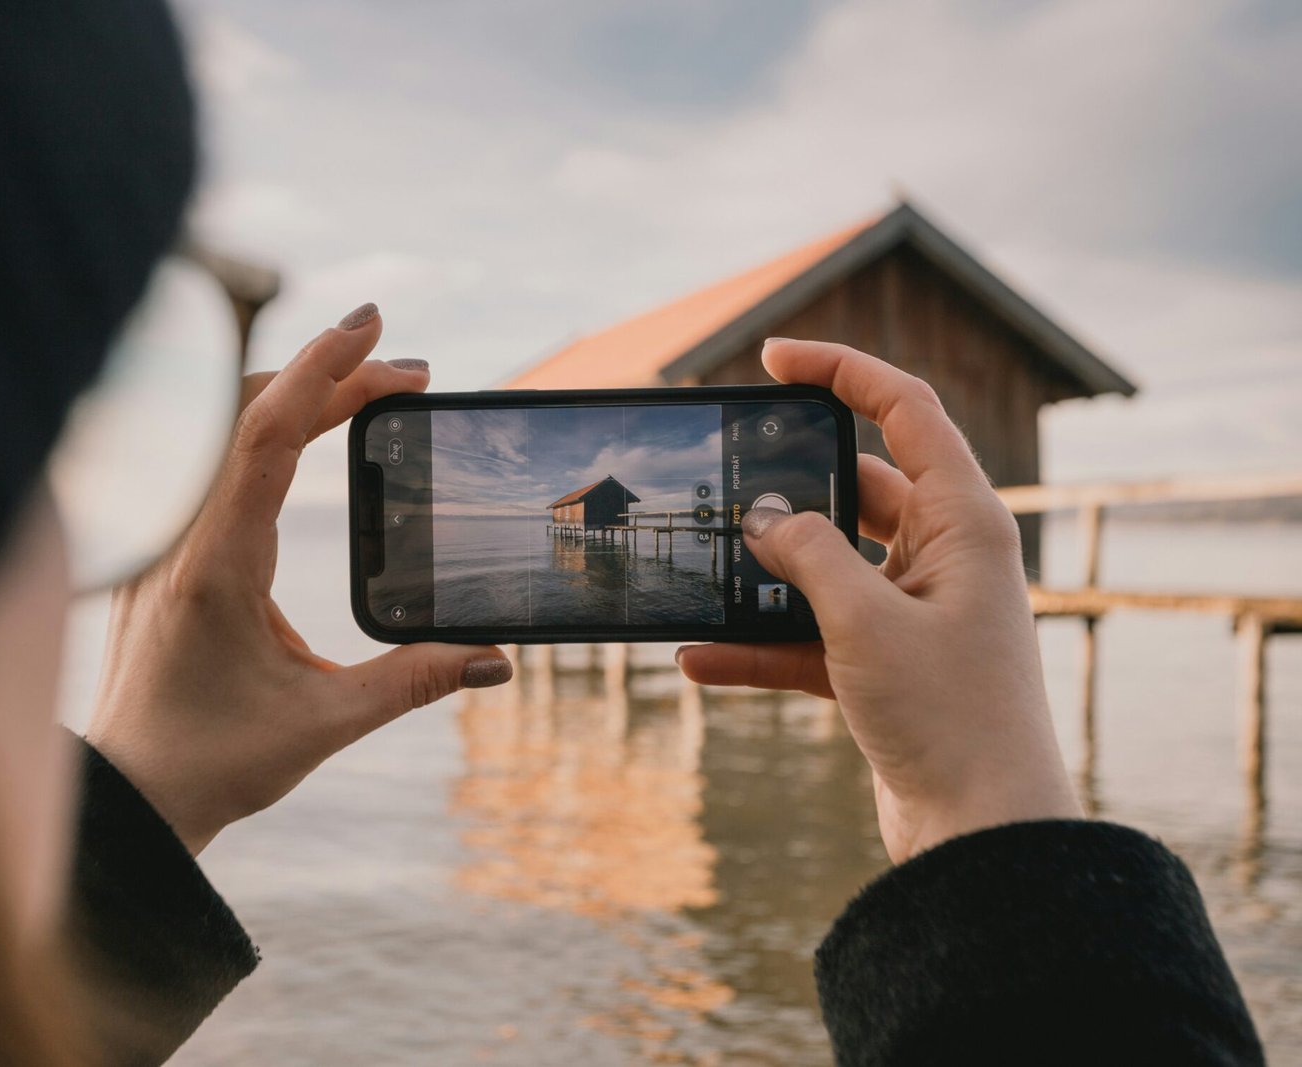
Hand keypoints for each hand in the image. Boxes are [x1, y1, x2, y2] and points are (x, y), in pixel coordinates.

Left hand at [85, 304, 512, 853]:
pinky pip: (207, 459)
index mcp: (215, 565)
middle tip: (408, 372)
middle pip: (247, 413)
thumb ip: (414, 682)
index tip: (373, 327)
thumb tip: (497, 658)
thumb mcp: (323, 724)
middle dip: (329, 375)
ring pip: (221, 430)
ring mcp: (161, 540)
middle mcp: (178, 538)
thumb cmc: (211, 764)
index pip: (265, 435)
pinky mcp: (160, 551)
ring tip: (372, 392)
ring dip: (296, 396)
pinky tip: (306, 434)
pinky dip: (264, 427)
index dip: (322, 370)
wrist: (128, 798)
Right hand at [676, 339, 1079, 862]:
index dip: (841, 371)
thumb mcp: (864, 621)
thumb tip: (762, 520)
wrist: (981, 834)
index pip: (904, 411)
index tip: (773, 360)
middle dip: (786, 488)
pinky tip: (698, 658)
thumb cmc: (948, 717)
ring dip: (765, 575)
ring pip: (825, 566)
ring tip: (701, 568)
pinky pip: (810, 636)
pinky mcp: (885, 666)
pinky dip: (760, 644)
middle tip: (722, 480)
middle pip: (855, 488)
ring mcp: (912, 612)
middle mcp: (942, 556)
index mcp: (962, 521)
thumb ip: (807, 555)